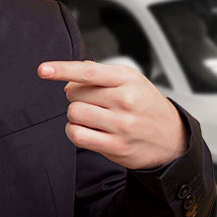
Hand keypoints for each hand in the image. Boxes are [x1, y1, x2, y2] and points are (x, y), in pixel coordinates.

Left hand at [38, 60, 186, 170]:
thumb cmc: (146, 105)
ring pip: (74, 114)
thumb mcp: (131, 80)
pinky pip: (78, 136)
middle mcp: (125, 100)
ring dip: (75, 115)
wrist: (172, 137)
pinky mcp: (116, 146)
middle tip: (92, 102)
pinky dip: (74, 131)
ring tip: (91, 116)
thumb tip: (69, 79)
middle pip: (75, 94)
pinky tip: (85, 129)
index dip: (62, 69)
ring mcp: (121, 124)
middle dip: (76, 97)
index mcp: (127, 79)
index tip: (43, 69)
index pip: (88, 72)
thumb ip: (100, 75)